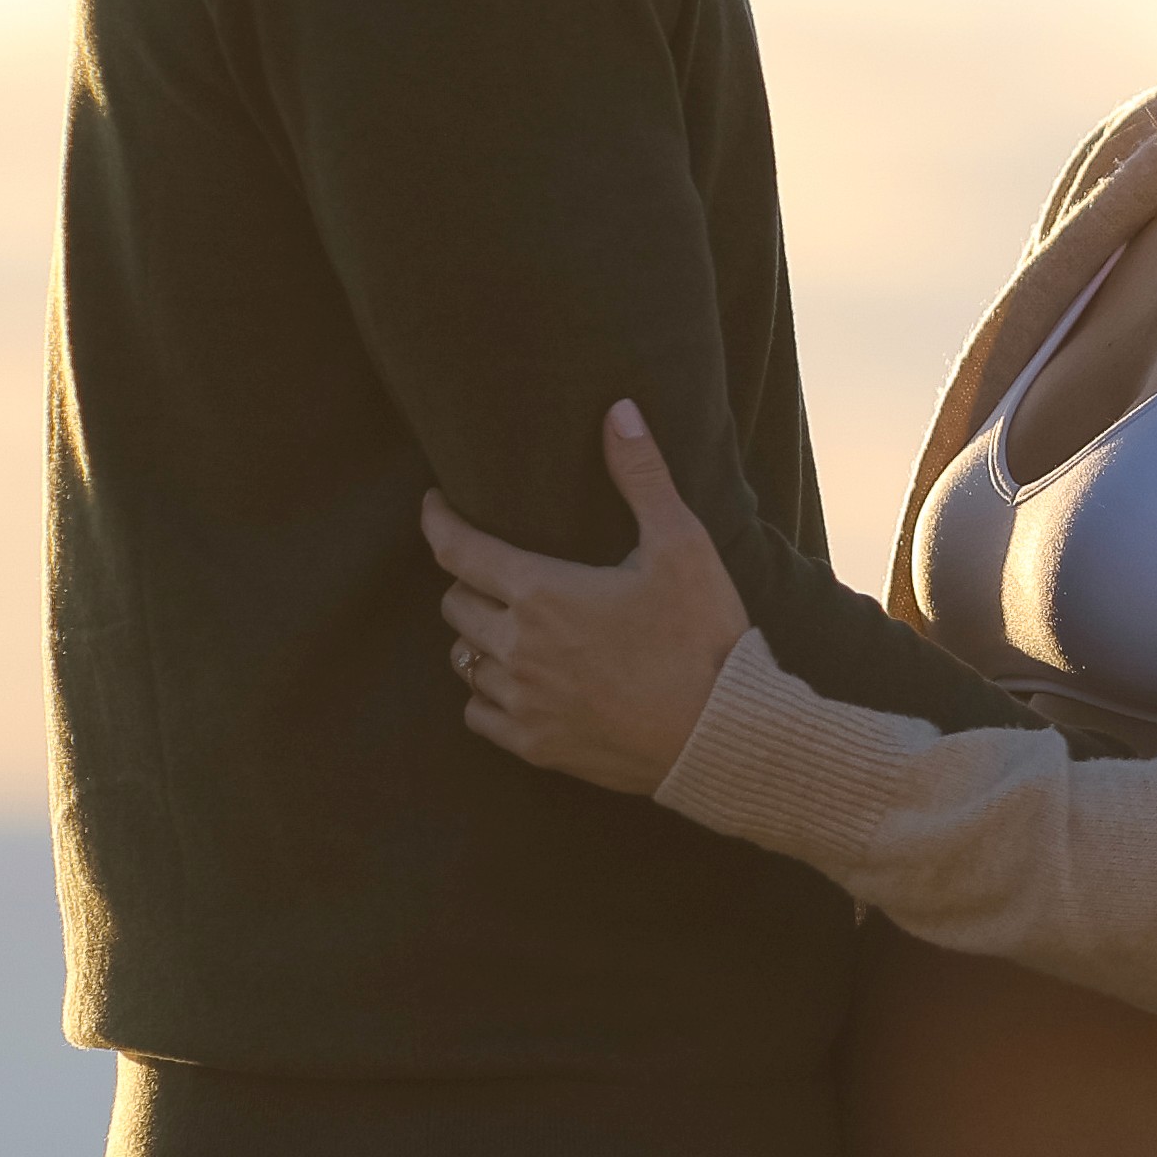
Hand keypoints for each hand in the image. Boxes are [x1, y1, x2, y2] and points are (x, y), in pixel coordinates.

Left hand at [421, 402, 751, 795]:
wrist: (721, 735)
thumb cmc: (703, 636)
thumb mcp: (682, 546)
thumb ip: (642, 476)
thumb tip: (618, 411)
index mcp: (541, 593)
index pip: (457, 550)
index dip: (437, 521)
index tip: (434, 505)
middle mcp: (517, 649)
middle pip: (454, 604)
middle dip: (466, 579)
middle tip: (492, 568)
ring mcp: (523, 702)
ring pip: (463, 660)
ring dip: (477, 636)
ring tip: (504, 623)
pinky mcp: (537, 745)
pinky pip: (479, 714)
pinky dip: (485, 693)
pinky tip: (513, 682)